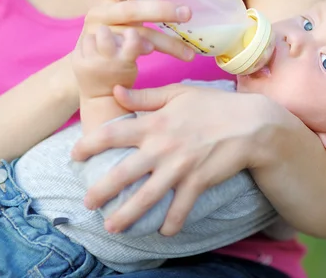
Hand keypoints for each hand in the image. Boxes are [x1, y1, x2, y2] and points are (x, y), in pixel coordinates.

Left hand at [72, 83, 282, 235]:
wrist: (251, 123)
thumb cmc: (213, 105)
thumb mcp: (178, 93)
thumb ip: (145, 96)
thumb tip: (117, 92)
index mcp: (153, 123)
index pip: (112, 133)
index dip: (89, 144)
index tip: (74, 154)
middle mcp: (161, 147)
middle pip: (123, 173)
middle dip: (101, 191)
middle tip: (86, 204)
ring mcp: (180, 167)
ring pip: (147, 197)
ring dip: (127, 215)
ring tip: (111, 227)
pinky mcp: (198, 182)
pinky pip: (180, 208)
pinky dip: (172, 222)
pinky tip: (164, 233)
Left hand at [73, 25, 150, 100]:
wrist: (101, 98)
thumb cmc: (121, 77)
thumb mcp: (132, 64)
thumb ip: (132, 46)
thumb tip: (134, 27)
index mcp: (124, 62)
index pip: (132, 39)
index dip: (131, 33)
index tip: (131, 33)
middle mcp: (106, 62)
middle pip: (103, 32)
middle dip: (106, 32)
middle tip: (109, 37)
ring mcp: (89, 63)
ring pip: (90, 37)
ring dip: (95, 39)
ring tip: (99, 47)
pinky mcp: (76, 64)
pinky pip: (80, 45)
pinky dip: (86, 47)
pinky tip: (91, 54)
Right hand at [77, 0, 194, 61]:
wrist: (91, 56)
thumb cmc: (117, 24)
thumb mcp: (123, 6)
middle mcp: (101, 12)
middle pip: (131, 10)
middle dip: (161, 11)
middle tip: (187, 13)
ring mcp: (101, 35)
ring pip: (136, 36)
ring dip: (165, 42)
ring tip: (188, 52)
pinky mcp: (104, 54)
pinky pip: (129, 53)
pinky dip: (145, 52)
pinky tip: (162, 55)